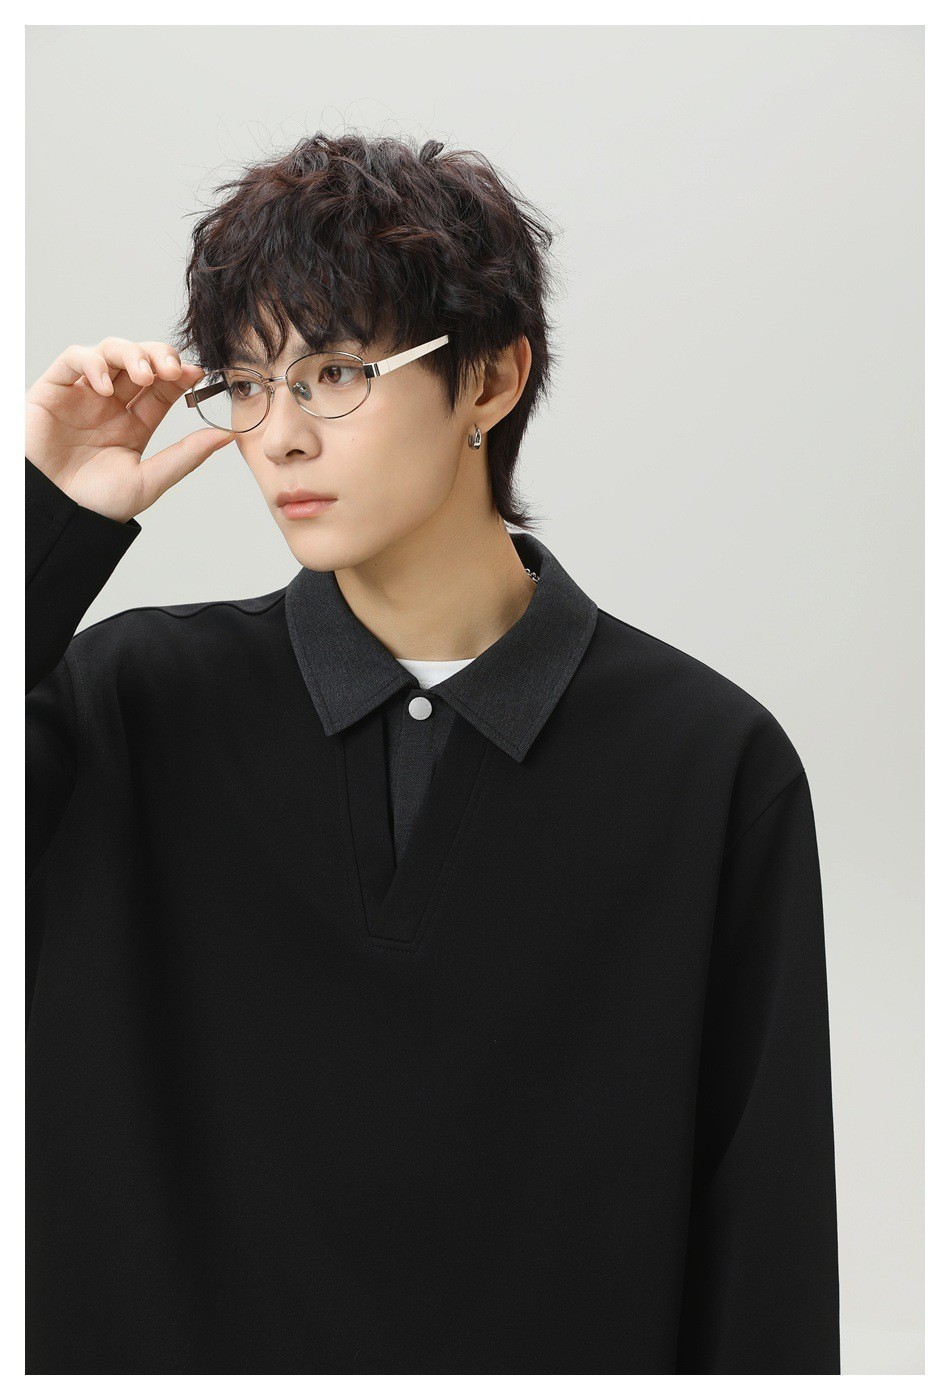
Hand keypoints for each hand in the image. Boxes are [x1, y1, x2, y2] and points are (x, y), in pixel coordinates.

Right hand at [25, 337, 235, 523]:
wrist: (55, 515)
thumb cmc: (96, 504)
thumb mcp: (149, 480)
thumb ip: (186, 455)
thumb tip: (227, 435)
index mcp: (133, 424)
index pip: (162, 387)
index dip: (180, 374)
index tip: (197, 374)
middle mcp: (109, 405)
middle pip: (140, 361)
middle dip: (159, 356)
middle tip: (173, 370)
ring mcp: (82, 394)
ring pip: (110, 351)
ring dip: (132, 354)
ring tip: (144, 375)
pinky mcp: (53, 390)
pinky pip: (74, 359)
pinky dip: (93, 362)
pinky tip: (107, 386)